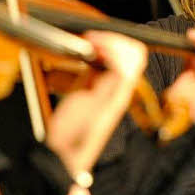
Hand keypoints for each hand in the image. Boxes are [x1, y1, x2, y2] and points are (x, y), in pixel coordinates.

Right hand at [44, 32, 147, 173]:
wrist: (62, 155)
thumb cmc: (75, 139)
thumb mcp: (92, 114)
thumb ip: (107, 91)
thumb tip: (121, 67)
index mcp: (120, 91)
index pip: (133, 58)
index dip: (116, 44)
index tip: (94, 42)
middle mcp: (116, 87)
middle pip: (130, 52)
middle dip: (113, 39)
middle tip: (91, 39)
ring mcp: (104, 85)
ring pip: (117, 54)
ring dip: (105, 43)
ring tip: (87, 42)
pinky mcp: (90, 86)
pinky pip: (100, 62)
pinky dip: (94, 51)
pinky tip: (81, 52)